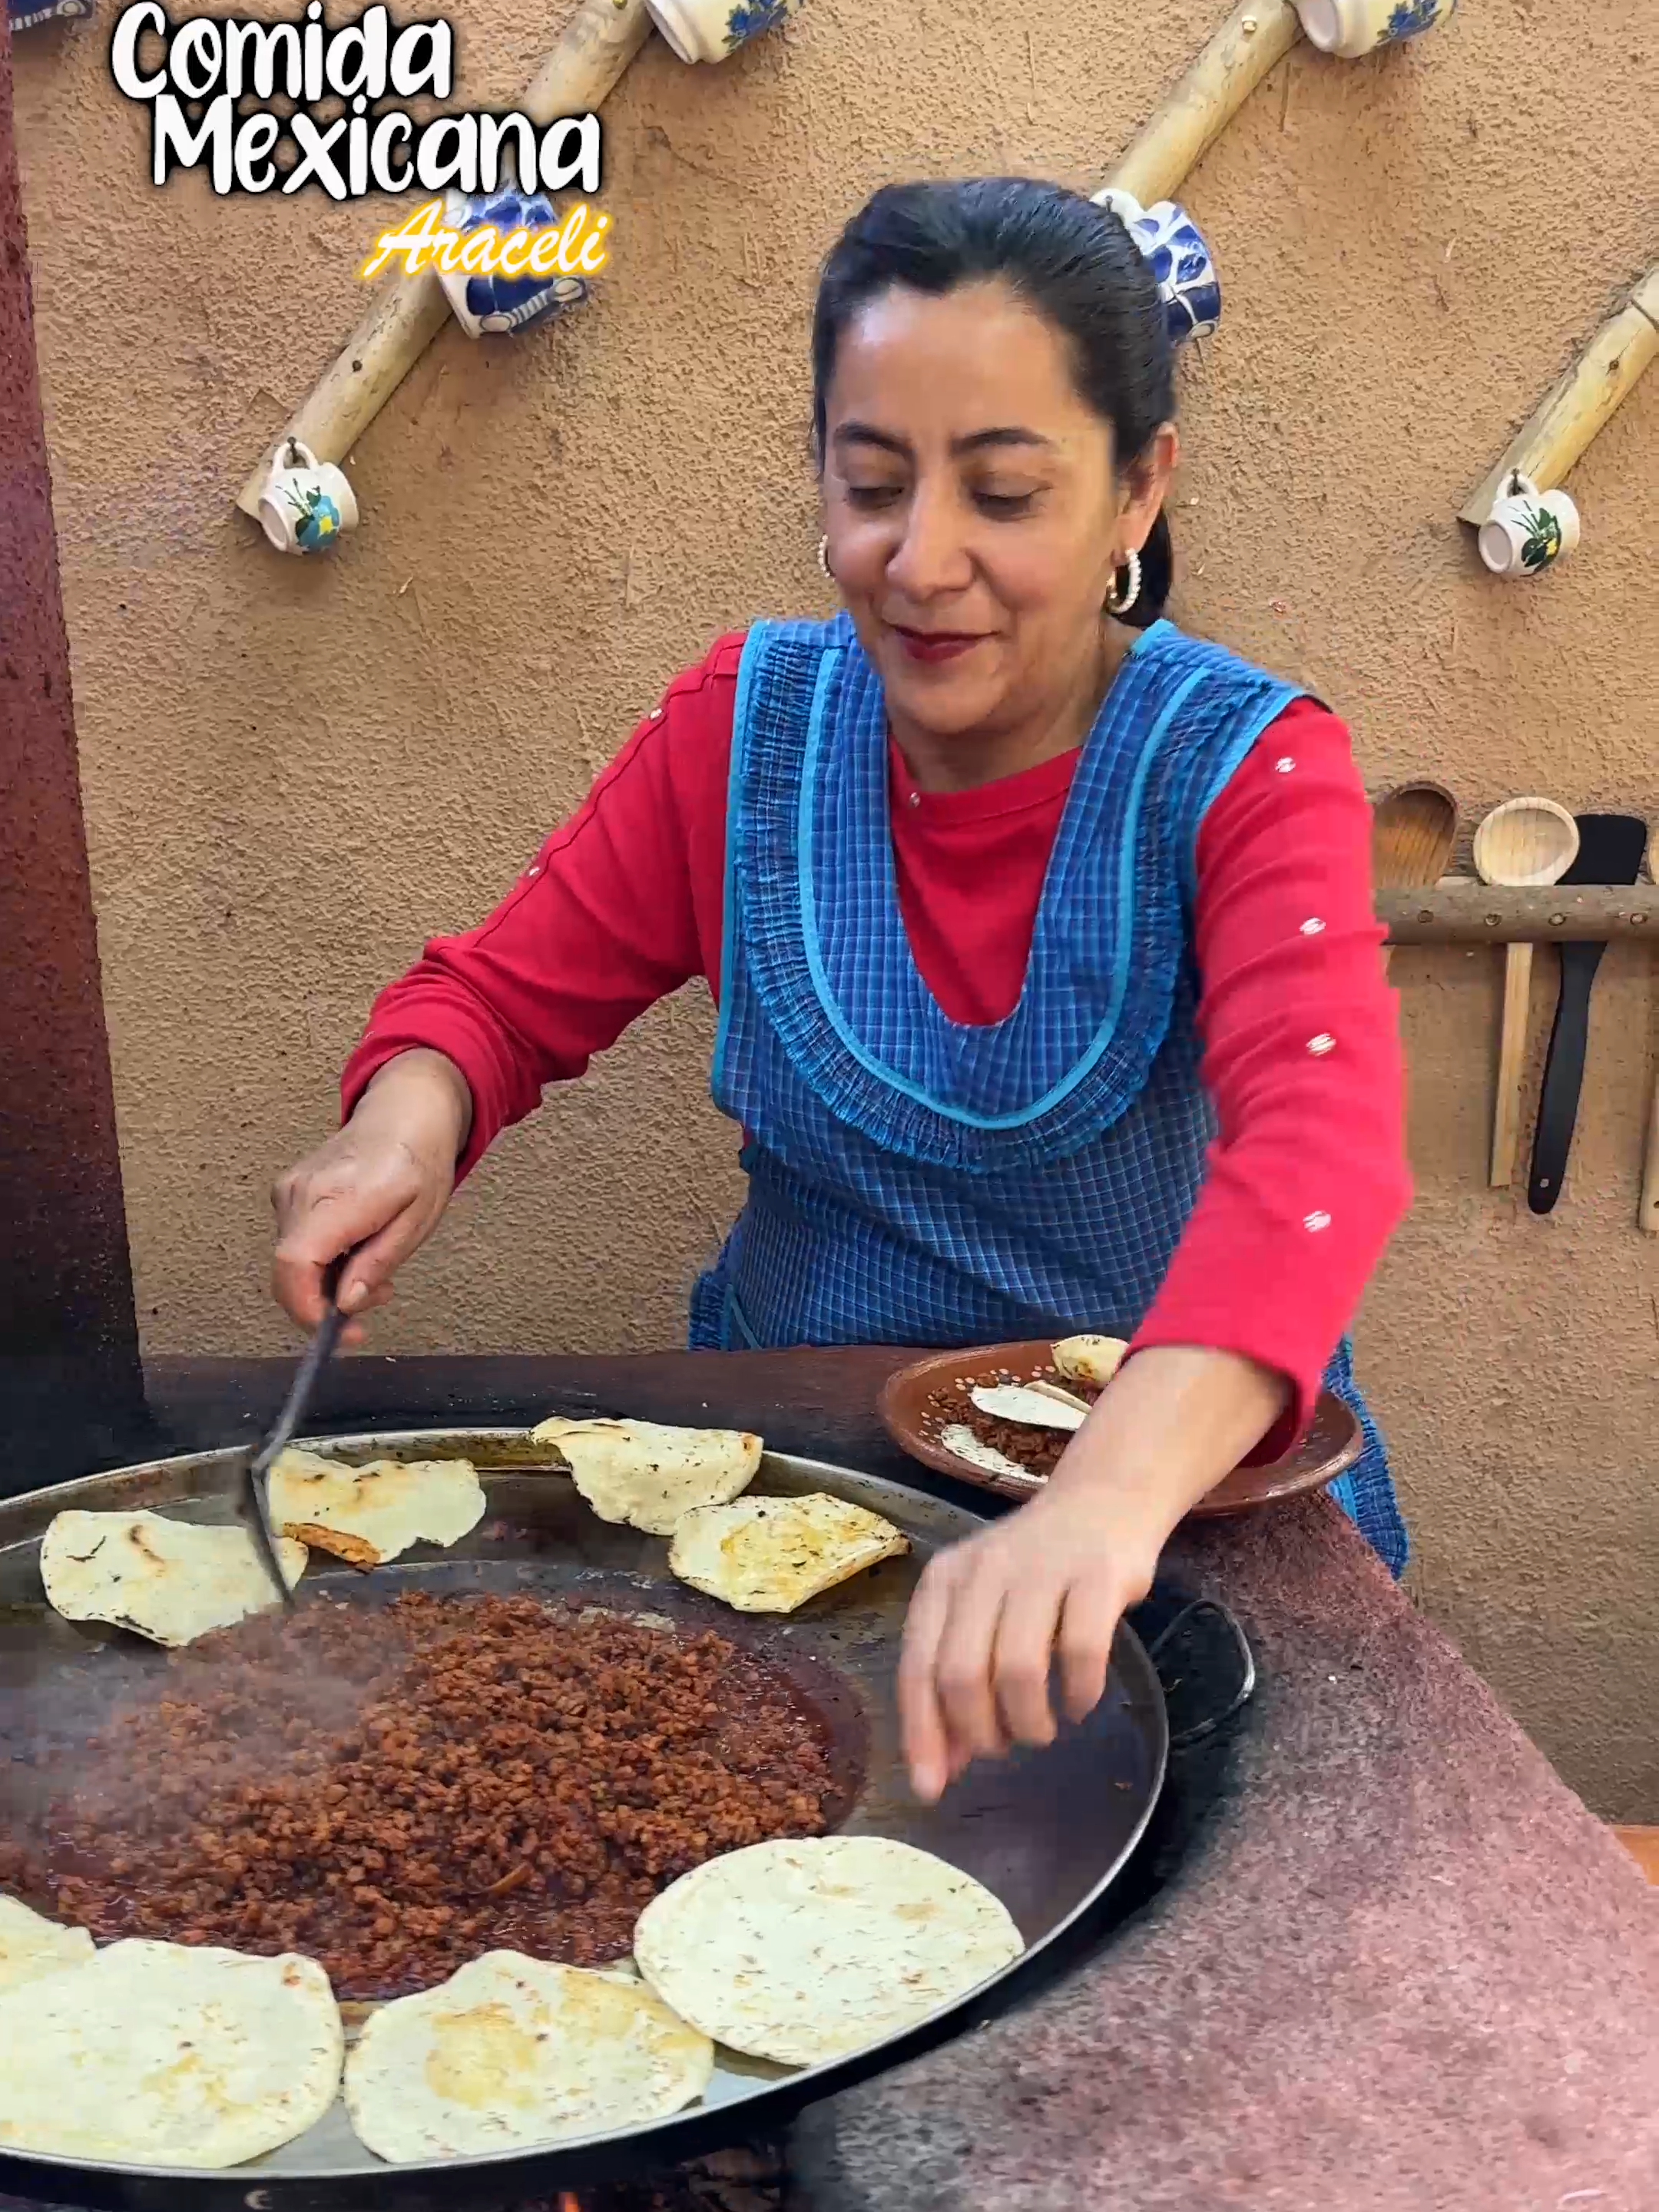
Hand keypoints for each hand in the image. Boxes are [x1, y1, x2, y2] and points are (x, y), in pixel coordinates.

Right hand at [271, 1050, 470, 1345]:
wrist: (404, 1112)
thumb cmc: (418, 1160)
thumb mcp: (417, 1221)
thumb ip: (378, 1264)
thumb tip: (344, 1304)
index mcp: (341, 1196)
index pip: (295, 1263)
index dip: (307, 1309)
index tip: (338, 1330)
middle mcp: (303, 1193)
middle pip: (289, 1273)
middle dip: (325, 1303)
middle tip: (375, 1299)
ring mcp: (289, 1191)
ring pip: (290, 1264)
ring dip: (328, 1283)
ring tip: (374, 1271)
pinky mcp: (287, 1193)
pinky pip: (294, 1245)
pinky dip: (321, 1262)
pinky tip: (355, 1250)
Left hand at [897, 1477, 1163, 1803]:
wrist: (1102, 1500)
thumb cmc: (1032, 1570)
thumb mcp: (981, 1612)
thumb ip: (955, 1680)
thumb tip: (942, 1768)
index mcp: (943, 1582)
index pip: (917, 1668)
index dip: (922, 1735)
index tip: (932, 1789)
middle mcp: (984, 1571)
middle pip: (962, 1675)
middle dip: (980, 1732)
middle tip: (1004, 1745)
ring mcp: (1041, 1570)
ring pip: (1018, 1669)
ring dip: (1029, 1721)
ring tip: (1042, 1729)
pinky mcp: (1097, 1576)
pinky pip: (1081, 1652)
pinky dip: (1079, 1694)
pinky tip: (1079, 1703)